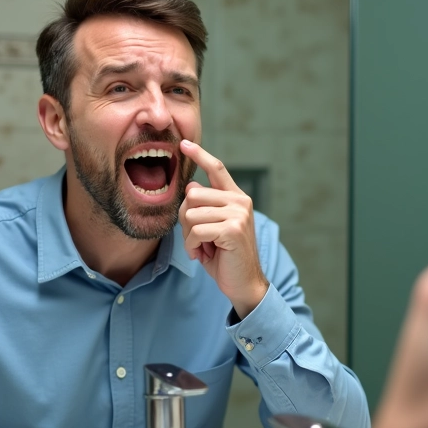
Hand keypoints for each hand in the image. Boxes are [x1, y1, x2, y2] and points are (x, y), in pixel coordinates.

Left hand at [178, 139, 269, 318]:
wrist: (244, 284)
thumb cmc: (225, 257)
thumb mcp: (211, 228)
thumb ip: (203, 208)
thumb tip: (190, 188)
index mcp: (236, 198)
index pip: (216, 169)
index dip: (199, 155)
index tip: (184, 144)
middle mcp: (240, 202)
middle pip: (193, 194)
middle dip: (185, 220)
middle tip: (195, 239)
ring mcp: (238, 214)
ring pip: (192, 214)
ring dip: (188, 236)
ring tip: (201, 249)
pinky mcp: (233, 229)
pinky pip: (196, 231)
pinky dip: (193, 246)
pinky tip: (203, 255)